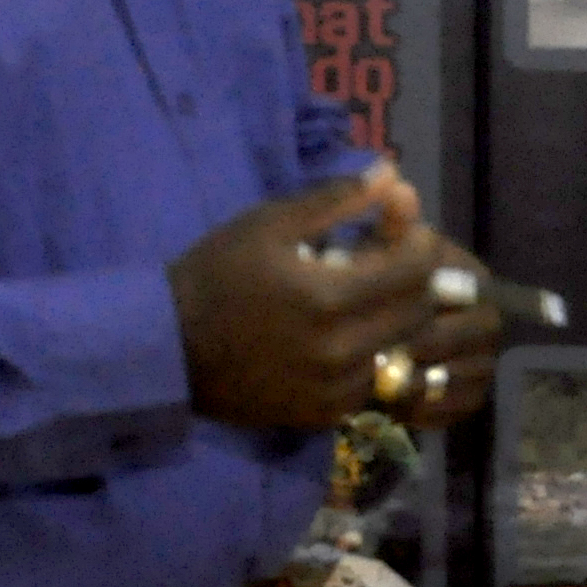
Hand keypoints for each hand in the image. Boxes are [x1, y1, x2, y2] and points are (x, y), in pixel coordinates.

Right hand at [168, 169, 499, 432]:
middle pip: (419, 313)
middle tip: (389, 263)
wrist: (167, 349)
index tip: (404, 232)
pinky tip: (342, 337)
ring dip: (394, 320)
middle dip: (414, 281)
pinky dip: (368, 356)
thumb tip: (394, 172)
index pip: (417, 269)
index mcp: (330, 297)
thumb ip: (337, 199)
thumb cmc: (215, 275)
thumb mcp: (268, 223)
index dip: (419, 243)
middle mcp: (342, 350)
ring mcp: (334, 389)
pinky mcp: (323, 415)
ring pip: (399, 349)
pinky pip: (371, 382)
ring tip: (364, 299)